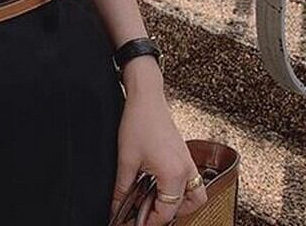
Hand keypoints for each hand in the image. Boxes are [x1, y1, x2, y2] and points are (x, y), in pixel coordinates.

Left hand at [111, 64, 207, 224]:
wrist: (147, 97)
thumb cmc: (138, 122)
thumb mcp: (126, 159)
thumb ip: (122, 188)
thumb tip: (115, 207)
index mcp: (173, 174)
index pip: (167, 211)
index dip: (150, 221)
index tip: (136, 222)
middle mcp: (186, 170)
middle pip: (186, 207)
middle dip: (167, 214)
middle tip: (147, 214)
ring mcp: (188, 161)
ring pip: (195, 195)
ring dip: (181, 203)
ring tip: (157, 202)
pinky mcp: (185, 154)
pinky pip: (191, 180)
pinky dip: (180, 189)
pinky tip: (159, 183)